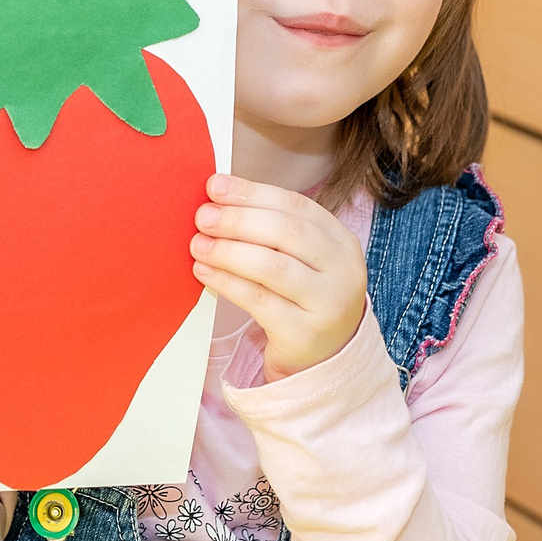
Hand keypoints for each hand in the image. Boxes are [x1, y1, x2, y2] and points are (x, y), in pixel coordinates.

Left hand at [191, 175, 367, 380]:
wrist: (325, 355)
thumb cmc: (303, 296)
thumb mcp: (301, 259)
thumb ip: (270, 230)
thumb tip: (217, 199)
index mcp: (342, 241)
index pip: (296, 206)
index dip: (253, 193)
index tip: (215, 185)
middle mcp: (343, 270)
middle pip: (287, 233)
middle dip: (239, 220)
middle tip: (202, 216)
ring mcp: (328, 303)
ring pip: (273, 268)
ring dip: (229, 252)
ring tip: (198, 244)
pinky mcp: (305, 333)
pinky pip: (259, 301)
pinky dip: (227, 282)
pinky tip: (204, 273)